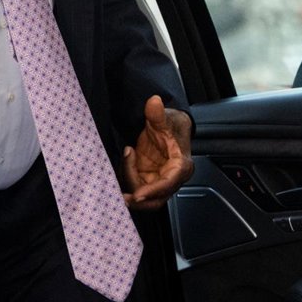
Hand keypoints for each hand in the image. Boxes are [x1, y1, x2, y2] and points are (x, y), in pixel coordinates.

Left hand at [122, 95, 193, 210]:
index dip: (152, 191)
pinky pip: (135, 185)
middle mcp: (170, 178)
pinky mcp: (147, 178)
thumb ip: (157, 114)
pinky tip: (123, 162)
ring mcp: (158, 179)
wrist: (169, 127)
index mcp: (180, 166)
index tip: (136, 195)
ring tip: (126, 156)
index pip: (167, 184)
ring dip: (129, 184)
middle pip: (156, 199)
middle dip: (138, 200)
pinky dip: (126, 178)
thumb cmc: (171, 125)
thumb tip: (154, 101)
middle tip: (121, 196)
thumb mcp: (164, 119)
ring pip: (143, 194)